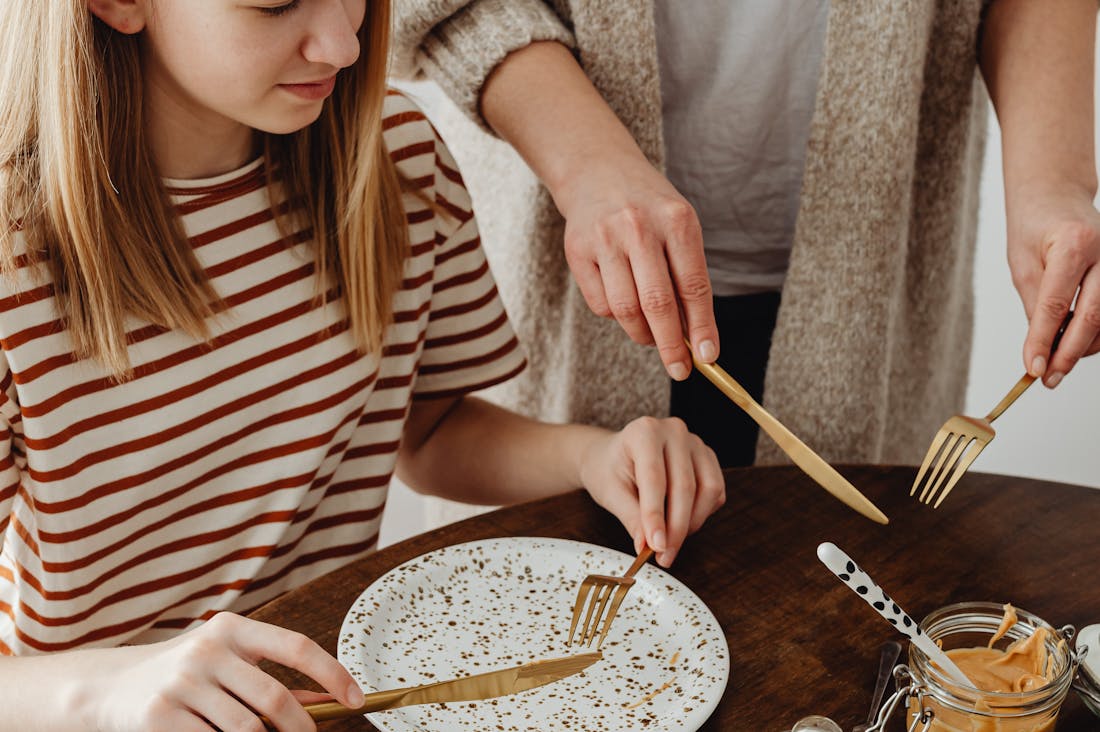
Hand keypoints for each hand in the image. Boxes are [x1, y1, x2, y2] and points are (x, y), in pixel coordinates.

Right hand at [80, 612, 362, 731]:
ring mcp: (183, 683)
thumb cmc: (183, 676)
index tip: (356, 699)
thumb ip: (271, 678)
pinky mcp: (160, 716)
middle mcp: (208, 650)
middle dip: (300, 728)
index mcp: (232, 628)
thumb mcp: (226, 663)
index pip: (297, 647)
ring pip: (246, 730)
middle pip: (274, 697)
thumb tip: (327, 700)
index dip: (333, 674)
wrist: (108, 687)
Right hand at [556, 158, 718, 378]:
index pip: (693, 286)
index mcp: (676, 220)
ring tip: (651, 336)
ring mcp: (604, 238)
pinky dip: (616, 316)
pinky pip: (601, 305)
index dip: (703, 327)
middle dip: (672, 345)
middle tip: (680, 368)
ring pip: (625, 310)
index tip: (709, 358)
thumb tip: (696, 337)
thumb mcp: (678, 229)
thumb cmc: (649, 210)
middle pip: (658, 304)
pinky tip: (623, 301)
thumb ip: (687, 277)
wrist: (597, 172)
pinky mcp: (577, 251)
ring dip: (642, 334)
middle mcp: (639, 227)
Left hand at [578, 417, 724, 566]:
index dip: (656, 516)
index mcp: (644, 432)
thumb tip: (648, 545)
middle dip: (676, 528)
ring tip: (671, 540)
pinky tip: (681, 521)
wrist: (613, 457)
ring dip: (692, 522)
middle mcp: (674, 431)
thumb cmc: (609, 470)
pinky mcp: (708, 458)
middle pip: (685, 486)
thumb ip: (631, 518)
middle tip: (664, 555)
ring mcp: (695, 442)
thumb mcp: (611, 493)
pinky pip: (715, 492)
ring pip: (708, 490)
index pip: (655, 479)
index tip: (656, 546)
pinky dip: (702, 513)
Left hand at [1006, 184, 1099, 386]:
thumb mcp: (1022, 263)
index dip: (1044, 340)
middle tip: (1048, 378)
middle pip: (1093, 314)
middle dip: (1069, 353)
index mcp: (1073, 244)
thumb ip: (1035, 305)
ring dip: (1082, 346)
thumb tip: (1041, 348)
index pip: (1056, 302)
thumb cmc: (1034, 226)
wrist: (1057, 195)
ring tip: (1054, 361)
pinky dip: (1093, 333)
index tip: (1033, 368)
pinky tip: (1071, 341)